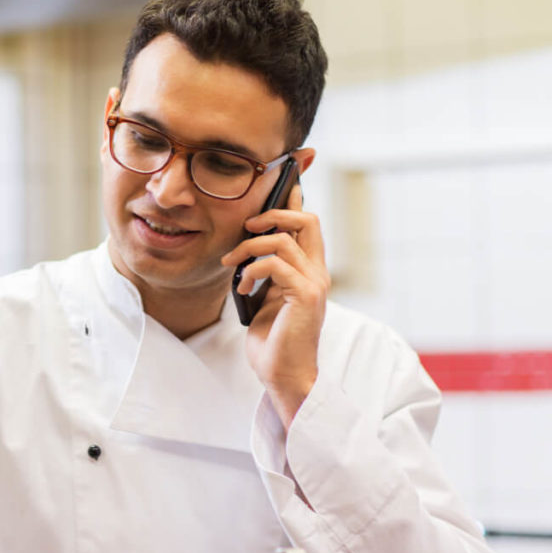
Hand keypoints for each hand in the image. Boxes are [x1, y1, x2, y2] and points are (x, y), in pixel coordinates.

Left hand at [220, 184, 329, 429]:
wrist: (283, 375)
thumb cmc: (273, 341)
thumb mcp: (265, 297)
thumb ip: (265, 272)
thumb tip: (247, 249)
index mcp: (310, 270)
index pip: (308, 224)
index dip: (296, 198)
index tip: (284, 177)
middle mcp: (318, 272)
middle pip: (307, 219)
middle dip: (273, 213)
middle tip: (246, 225)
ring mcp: (315, 283)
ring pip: (286, 237)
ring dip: (250, 246)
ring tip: (233, 263)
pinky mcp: (305, 295)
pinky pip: (276, 263)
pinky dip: (252, 269)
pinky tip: (243, 287)